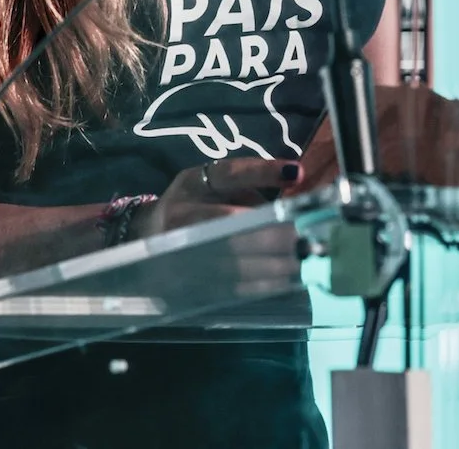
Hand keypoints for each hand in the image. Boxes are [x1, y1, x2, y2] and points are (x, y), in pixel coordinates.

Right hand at [134, 158, 307, 304]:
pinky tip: (288, 280)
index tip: (297, 174)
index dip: (264, 171)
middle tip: (307, 238)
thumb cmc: (197, 202)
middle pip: (231, 223)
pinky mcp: (188, 282)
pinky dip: (263, 284)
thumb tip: (297, 188)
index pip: (230, 172)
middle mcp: (182, 215)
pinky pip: (231, 286)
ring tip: (304, 260)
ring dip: (274, 264)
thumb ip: (253, 183)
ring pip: (232, 260)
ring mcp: (181, 252)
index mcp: (193, 184)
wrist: (150, 235)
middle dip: (274, 234)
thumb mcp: (217, 182)